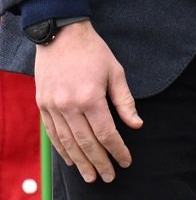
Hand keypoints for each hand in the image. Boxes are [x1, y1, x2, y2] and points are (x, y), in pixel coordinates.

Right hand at [35, 20, 141, 183]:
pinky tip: (71, 159)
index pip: (106, 133)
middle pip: (86, 143)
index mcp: (90, 97)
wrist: (62, 35)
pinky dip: (62, 149)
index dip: (117, 149)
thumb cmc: (94, 51)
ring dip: (80, 162)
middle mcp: (69, 106)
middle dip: (100, 162)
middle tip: (110, 176)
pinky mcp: (43, 105)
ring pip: (68, 142)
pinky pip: (53, 134)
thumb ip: (125, 101)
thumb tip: (136, 125)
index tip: (125, 161)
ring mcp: (53, 107)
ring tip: (91, 176)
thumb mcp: (116, 72)